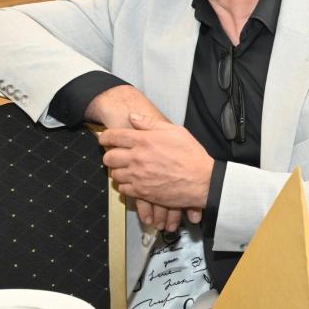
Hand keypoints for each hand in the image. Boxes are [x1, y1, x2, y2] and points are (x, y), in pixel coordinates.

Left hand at [85, 86, 196, 229]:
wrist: (202, 180)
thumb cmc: (191, 155)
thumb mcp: (176, 131)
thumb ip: (151, 123)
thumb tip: (133, 117)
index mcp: (144, 140)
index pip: (113, 136)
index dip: (105, 137)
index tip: (105, 139)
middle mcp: (137, 158)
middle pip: (109, 157)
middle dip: (110, 155)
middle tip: (118, 155)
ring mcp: (138, 176)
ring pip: (115, 174)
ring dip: (119, 171)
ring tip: (129, 169)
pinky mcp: (141, 192)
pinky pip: (123, 189)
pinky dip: (126, 185)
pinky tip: (135, 181)